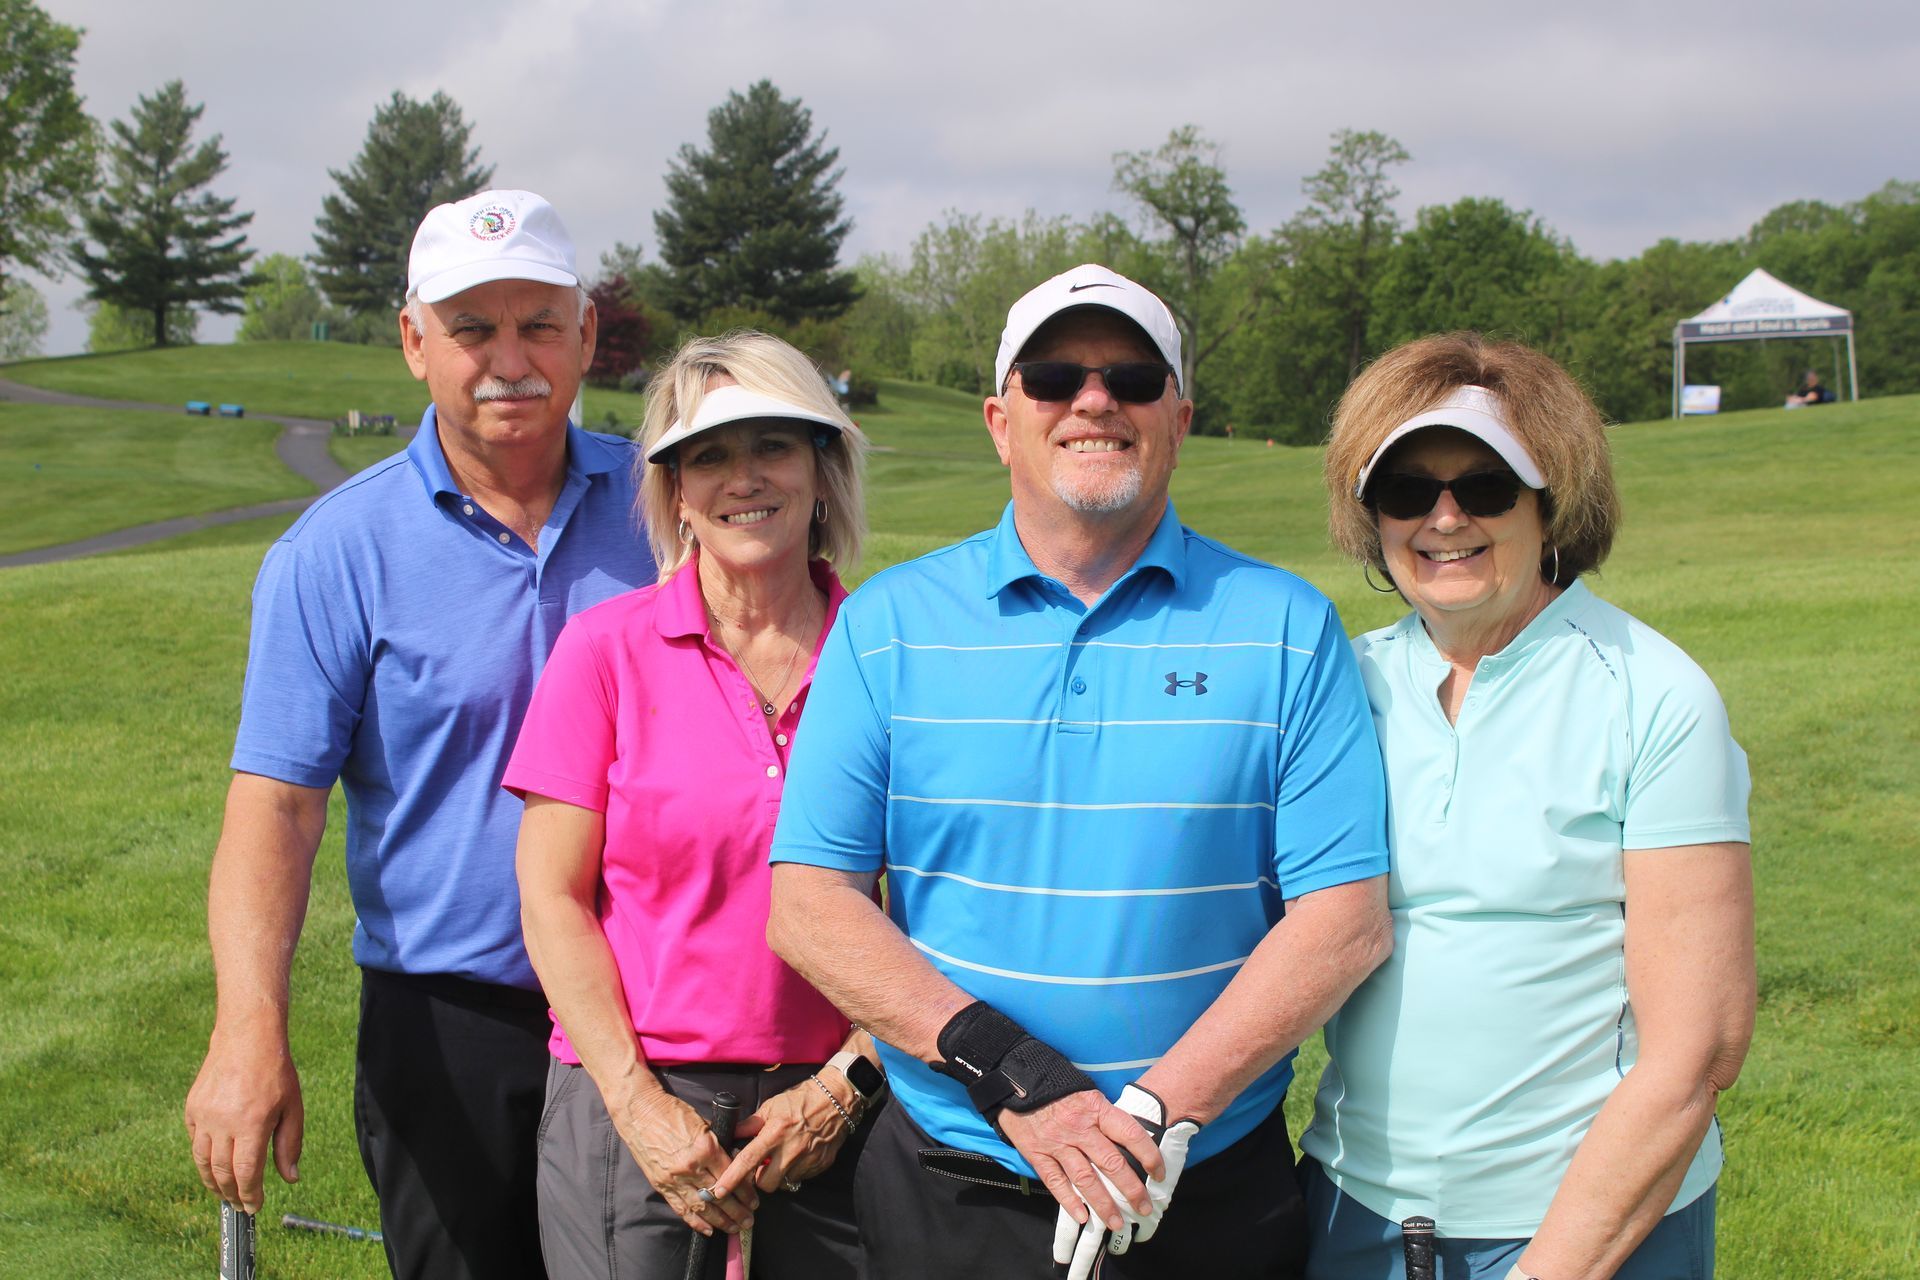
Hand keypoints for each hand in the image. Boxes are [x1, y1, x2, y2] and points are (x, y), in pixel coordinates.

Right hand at [183, 1022, 302, 1214]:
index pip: (246, 1173)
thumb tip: (290, 1178)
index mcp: (251, 1123)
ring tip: (223, 1193)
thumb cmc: (276, 1072)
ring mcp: (203, 1115)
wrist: (247, 1037)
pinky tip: (214, 1163)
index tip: (254, 1207)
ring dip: (212, 1181)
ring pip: (202, 1160)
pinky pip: (194, 1141)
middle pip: (221, 1171)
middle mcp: (222, 1122)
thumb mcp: (292, 1107)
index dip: (250, 1195)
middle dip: (230, 1193)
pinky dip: (203, 1157)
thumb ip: (289, 1145)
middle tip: (238, 1205)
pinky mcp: (192, 1107)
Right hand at [609, 1087, 755, 1235]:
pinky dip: (696, 1222)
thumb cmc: (673, 1112)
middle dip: (737, 1212)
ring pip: (702, 1208)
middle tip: (749, 1220)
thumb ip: (720, 1144)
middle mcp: (691, 1167)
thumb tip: (736, 1161)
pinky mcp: (662, 1186)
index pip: (731, 1176)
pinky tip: (709, 1229)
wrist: (640, 1112)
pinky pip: (681, 1209)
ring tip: (735, 1228)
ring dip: (721, 1221)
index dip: (745, 1192)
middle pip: (719, 1196)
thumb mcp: (704, 1123)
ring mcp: (674, 1179)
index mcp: (705, 1148)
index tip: (754, 1200)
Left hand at [711, 1074, 853, 1196]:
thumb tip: (731, 1134)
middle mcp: (791, 1151)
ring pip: (784, 1182)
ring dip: (779, 1174)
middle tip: (763, 1165)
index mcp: (775, 1134)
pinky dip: (795, 1170)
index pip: (748, 1161)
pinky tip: (798, 1155)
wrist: (836, 1100)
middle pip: (766, 1183)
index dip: (731, 1178)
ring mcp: (807, 1160)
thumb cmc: (801, 1100)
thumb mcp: (772, 1106)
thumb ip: (751, 1124)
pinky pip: (801, 1177)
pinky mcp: (820, 1166)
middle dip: (760, 1179)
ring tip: (783, 1157)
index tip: (717, 1192)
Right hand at [998, 1089, 1161, 1234]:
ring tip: (1117, 1222)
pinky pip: (1055, 1181)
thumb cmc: (1054, 1085)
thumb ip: (1104, 1115)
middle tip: (1144, 1208)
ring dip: (1103, 1204)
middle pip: (1111, 1163)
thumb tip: (1127, 1140)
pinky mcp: (1036, 1153)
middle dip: (1131, 1190)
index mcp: (1095, 1108)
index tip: (1158, 1173)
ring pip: (1086, 1178)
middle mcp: (1078, 1127)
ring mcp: (1056, 1142)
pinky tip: (1082, 1217)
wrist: (1013, 1080)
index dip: (1148, 1155)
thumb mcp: (1086, 1092)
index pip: (1130, 1134)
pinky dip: (1069, 1201)